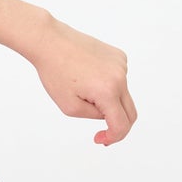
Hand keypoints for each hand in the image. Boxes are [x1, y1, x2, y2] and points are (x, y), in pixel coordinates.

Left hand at [24, 13, 136, 145]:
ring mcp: (122, 64)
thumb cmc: (55, 72)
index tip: (100, 140)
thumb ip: (94, 116)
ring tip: (82, 89)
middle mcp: (120, 77)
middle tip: (101, 132)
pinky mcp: (119, 56)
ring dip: (108, 100)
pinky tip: (88, 76)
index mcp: (108, 91)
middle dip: (117, 125)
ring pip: (122, 94)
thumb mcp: (70, 107)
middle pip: (130, 112)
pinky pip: (118, 79)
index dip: (113, 138)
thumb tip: (108, 114)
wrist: (51, 41)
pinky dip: (108, 84)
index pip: (122, 125)